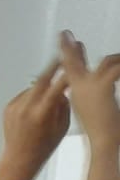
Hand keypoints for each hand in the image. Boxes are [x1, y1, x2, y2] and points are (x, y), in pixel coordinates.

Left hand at [0, 58, 71, 174]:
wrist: (19, 158)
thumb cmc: (42, 146)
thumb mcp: (61, 127)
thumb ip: (63, 106)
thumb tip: (62, 90)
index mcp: (42, 113)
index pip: (57, 87)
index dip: (65, 75)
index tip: (71, 66)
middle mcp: (26, 108)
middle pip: (41, 79)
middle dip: (52, 67)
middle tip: (60, 59)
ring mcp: (15, 107)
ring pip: (32, 88)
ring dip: (41, 87)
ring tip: (45, 101)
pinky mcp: (7, 108)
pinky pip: (23, 96)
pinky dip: (31, 97)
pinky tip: (33, 110)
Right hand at [60, 33, 119, 151]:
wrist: (104, 143)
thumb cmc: (102, 134)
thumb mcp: (90, 112)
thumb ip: (91, 96)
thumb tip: (97, 86)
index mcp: (76, 94)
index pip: (68, 69)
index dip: (66, 54)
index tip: (66, 42)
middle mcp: (78, 88)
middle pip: (72, 61)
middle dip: (69, 48)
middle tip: (66, 35)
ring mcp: (88, 86)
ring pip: (107, 62)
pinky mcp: (102, 85)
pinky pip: (117, 69)